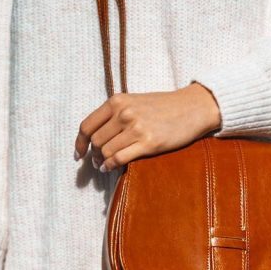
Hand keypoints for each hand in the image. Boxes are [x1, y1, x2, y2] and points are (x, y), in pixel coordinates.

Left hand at [74, 82, 221, 171]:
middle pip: (96, 141)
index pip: (87, 125)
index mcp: (118, 101)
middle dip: (93, 155)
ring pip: (106, 152)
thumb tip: (96, 137)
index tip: (78, 154)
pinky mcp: (149, 143)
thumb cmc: (164, 106)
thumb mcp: (135, 101)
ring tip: (104, 165)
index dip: (79, 143)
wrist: (192, 107)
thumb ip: (116, 114)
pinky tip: (111, 168)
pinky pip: (119, 159)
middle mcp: (124, 113)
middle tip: (96, 161)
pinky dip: (111, 166)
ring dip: (102, 162)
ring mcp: (136, 128)